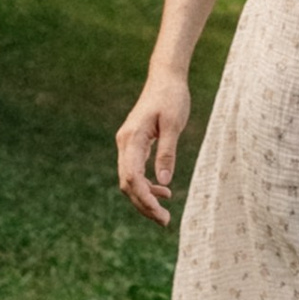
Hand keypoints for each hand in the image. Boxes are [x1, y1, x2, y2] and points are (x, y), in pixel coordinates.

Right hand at [116, 65, 190, 225]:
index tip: (160, 214)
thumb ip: (167, 152)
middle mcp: (124, 143)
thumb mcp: (173, 124)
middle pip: (128, 183)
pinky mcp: (135, 144)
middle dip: (144, 204)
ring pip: (130, 179)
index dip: (144, 199)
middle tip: (165, 221)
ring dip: (145, 198)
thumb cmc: (172, 97)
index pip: (132, 177)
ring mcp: (128, 144)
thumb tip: (164, 181)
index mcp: (132, 138)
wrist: (166, 77)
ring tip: (164, 213)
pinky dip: (147, 184)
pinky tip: (164, 191)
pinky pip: (136, 171)